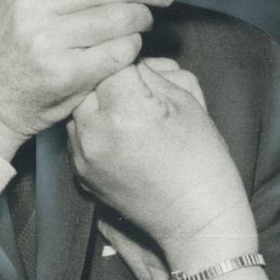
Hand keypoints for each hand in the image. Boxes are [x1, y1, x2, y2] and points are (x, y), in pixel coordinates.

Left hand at [69, 61, 256, 273]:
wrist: (196, 219)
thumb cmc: (202, 161)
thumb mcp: (188, 103)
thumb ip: (155, 74)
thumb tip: (136, 61)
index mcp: (126, 109)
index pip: (113, 61)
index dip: (130, 60)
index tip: (143, 67)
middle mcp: (96, 131)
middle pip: (88, 82)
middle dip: (110, 80)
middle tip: (137, 90)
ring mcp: (83, 155)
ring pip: (78, 107)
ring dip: (98, 103)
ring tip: (128, 112)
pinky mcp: (80, 173)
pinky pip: (77, 135)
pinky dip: (94, 128)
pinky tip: (121, 136)